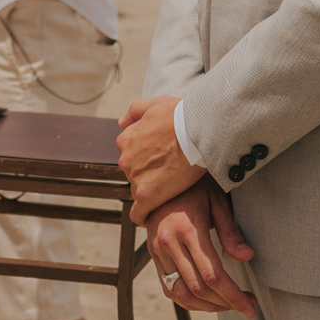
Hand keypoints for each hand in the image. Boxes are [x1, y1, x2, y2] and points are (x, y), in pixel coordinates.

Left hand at [116, 95, 206, 222]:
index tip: (158, 161)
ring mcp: (135, 178)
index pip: (130, 155)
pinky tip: (153, 216)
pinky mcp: (146, 196)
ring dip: (151, 191)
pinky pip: (139, 213)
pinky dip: (144, 216)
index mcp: (126, 139)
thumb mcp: (155, 103)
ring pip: (139, 191)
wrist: (198, 130)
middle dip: (148, 174)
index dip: (145, 158)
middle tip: (169, 173)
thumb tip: (121, 122)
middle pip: (134, 174)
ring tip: (171, 189)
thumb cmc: (181, 114)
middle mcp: (126, 159)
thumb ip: (135, 111)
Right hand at [145, 178, 255, 317]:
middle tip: (247, 307)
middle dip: (225, 303)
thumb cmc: (195, 186)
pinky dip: (188, 301)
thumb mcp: (217, 201)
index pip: (213, 274)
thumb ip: (230, 231)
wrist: (160, 177)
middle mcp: (169, 243)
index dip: (233, 295)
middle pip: (199, 288)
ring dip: (208, 307)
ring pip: (182, 294)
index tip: (251, 307)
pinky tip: (207, 300)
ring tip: (229, 304)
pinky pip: (169, 289)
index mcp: (188, 228)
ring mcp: (158, 251)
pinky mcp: (153, 255)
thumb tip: (247, 257)